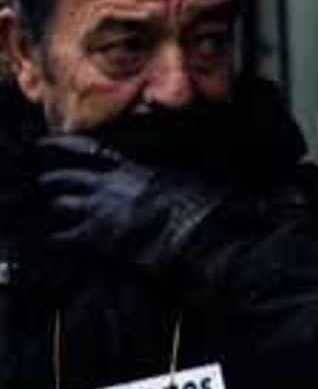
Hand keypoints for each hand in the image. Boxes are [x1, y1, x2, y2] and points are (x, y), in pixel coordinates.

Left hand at [37, 134, 227, 276]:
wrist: (197, 238)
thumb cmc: (202, 209)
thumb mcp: (192, 177)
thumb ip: (176, 168)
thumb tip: (187, 157)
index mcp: (133, 168)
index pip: (88, 150)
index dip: (62, 146)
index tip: (43, 144)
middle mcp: (110, 184)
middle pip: (65, 177)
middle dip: (54, 181)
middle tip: (49, 184)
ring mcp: (99, 210)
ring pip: (59, 204)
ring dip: (59, 210)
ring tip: (59, 216)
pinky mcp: (95, 237)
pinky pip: (61, 237)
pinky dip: (58, 240)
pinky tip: (60, 243)